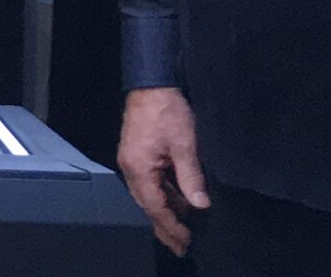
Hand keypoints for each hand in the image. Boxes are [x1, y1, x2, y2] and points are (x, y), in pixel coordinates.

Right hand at [119, 86, 208, 255]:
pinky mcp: (138, 155)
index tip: (185, 242)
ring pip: (149, 195)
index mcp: (138, 168)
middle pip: (147, 205)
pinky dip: (164, 196)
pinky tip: (179, 202)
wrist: (152, 83)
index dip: (171, 226)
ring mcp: (133, 162)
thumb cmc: (166, 111)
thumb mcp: (185, 145)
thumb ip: (191, 177)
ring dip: (166, 212)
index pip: (155, 207)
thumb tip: (200, 204)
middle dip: (165, 226)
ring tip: (184, 229)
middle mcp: (130, 168)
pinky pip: (150, 183)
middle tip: (182, 246)